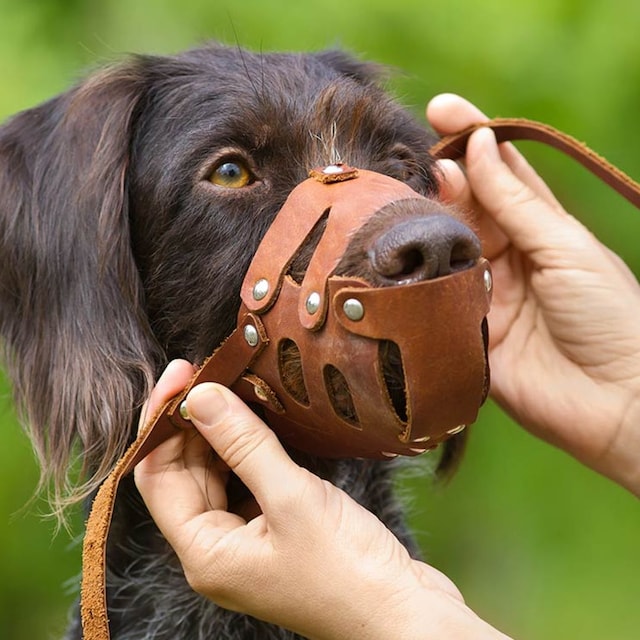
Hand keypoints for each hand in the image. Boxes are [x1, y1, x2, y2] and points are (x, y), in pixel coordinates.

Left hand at [135, 361, 510, 639]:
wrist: (403, 612)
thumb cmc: (348, 569)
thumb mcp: (291, 498)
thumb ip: (243, 444)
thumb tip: (199, 397)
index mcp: (205, 552)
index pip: (156, 476)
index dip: (162, 422)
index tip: (181, 375)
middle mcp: (216, 548)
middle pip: (183, 473)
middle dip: (190, 422)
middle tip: (207, 370)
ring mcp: (246, 539)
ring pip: (215, 473)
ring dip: (219, 432)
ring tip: (231, 385)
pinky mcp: (274, 528)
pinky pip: (245, 479)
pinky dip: (246, 448)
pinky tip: (258, 418)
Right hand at [427, 94, 639, 494]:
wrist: (617, 401)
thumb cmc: (609, 315)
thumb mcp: (565, 246)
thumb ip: (516, 201)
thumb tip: (477, 145)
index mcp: (538, 229)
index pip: (498, 173)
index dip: (470, 139)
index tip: (440, 110)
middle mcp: (505, 257)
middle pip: (464, 207)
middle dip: (440, 179)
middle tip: (418, 161)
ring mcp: (481, 294)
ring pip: (441, 249)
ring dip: (422, 224)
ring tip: (401, 199)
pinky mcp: (463, 332)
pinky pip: (431, 300)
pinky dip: (414, 278)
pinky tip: (396, 256)